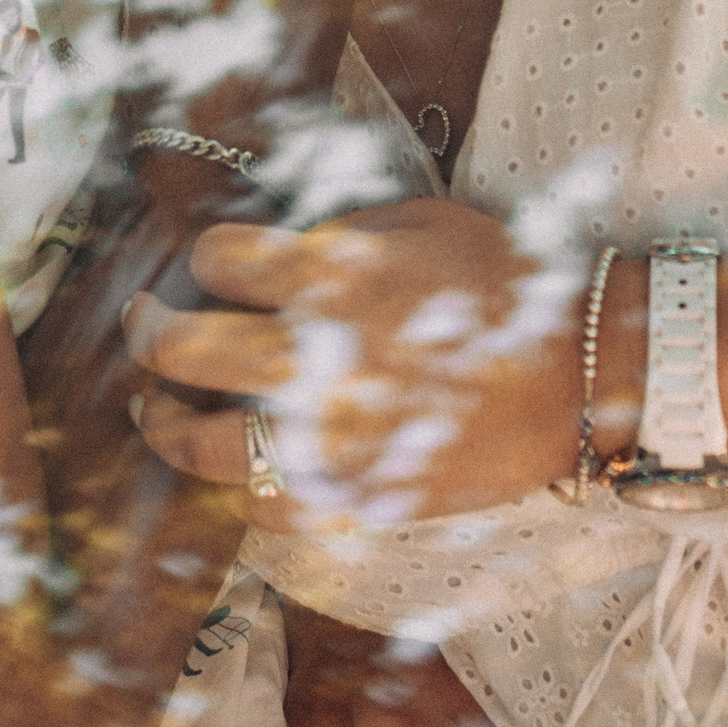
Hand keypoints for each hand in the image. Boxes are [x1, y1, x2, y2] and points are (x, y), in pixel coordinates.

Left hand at [122, 196, 582, 524]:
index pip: (218, 258)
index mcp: (331, 275)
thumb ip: (343, 234)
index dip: (209, 258)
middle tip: (147, 326)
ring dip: (165, 423)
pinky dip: (234, 487)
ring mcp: (328, 432)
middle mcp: (315, 354)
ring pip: (203, 441)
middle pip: (183, 347)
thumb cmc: (508, 287)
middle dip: (150, 332)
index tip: (218, 266)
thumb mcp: (424, 222)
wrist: (580, 377)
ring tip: (156, 412)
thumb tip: (280, 251)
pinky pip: (264, 504)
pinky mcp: (355, 491)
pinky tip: (230, 469)